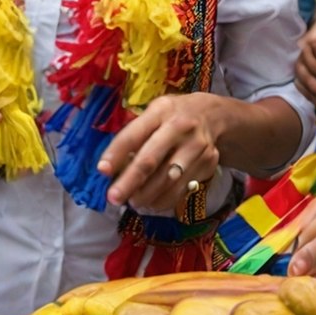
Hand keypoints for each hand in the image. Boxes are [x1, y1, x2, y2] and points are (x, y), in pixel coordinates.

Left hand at [99, 92, 223, 211]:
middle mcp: (180, 127)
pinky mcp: (209, 163)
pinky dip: (164, 200)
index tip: (102, 170)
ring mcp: (197, 146)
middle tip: (114, 198)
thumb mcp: (154, 113)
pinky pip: (183, 188)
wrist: (213, 115)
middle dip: (130, 182)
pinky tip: (152, 203)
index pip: (134, 134)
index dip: (117, 153)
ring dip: (147, 196)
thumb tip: (112, 168)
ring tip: (132, 202)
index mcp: (160, 111)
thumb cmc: (172, 116)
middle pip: (151, 160)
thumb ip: (135, 135)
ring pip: (168, 179)